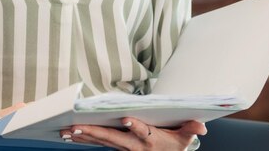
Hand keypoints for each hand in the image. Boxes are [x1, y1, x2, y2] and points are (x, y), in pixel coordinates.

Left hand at [59, 117, 206, 150]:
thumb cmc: (174, 145)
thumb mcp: (185, 138)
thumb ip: (191, 129)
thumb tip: (202, 127)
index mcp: (150, 141)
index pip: (142, 132)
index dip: (134, 126)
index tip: (126, 119)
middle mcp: (134, 146)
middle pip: (113, 138)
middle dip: (94, 133)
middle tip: (76, 127)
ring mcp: (123, 148)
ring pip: (101, 141)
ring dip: (84, 136)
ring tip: (66, 131)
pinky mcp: (116, 148)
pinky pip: (98, 143)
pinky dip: (85, 138)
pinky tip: (71, 134)